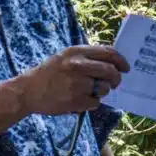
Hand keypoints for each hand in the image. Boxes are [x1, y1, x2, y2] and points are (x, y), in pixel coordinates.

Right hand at [15, 45, 129, 116]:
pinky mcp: (75, 100)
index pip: (108, 53)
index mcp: (76, 52)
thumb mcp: (66, 56)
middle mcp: (77, 66)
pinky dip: (91, 103)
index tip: (126, 67)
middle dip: (116, 79)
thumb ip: (87, 57)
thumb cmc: (49, 73)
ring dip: (102, 91)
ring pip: (104, 88)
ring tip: (88, 91)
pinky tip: (79, 99)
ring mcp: (76, 84)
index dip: (121, 61)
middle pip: (110, 71)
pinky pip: (95, 102)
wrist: (28, 91)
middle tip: (115, 83)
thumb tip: (112, 61)